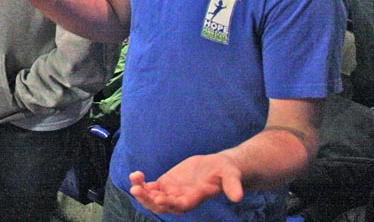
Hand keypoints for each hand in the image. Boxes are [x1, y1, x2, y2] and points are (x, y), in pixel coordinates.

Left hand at [129, 153, 243, 214]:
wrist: (217, 168)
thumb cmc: (226, 172)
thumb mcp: (231, 176)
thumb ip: (233, 186)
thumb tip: (239, 197)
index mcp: (194, 199)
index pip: (179, 205)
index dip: (169, 203)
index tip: (158, 197)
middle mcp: (180, 199)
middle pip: (161, 205)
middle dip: (148, 199)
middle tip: (136, 188)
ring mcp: (171, 192)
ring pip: (153, 197)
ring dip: (141, 191)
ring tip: (134, 178)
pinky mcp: (166, 184)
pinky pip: (150, 187)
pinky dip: (142, 182)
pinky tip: (136, 174)